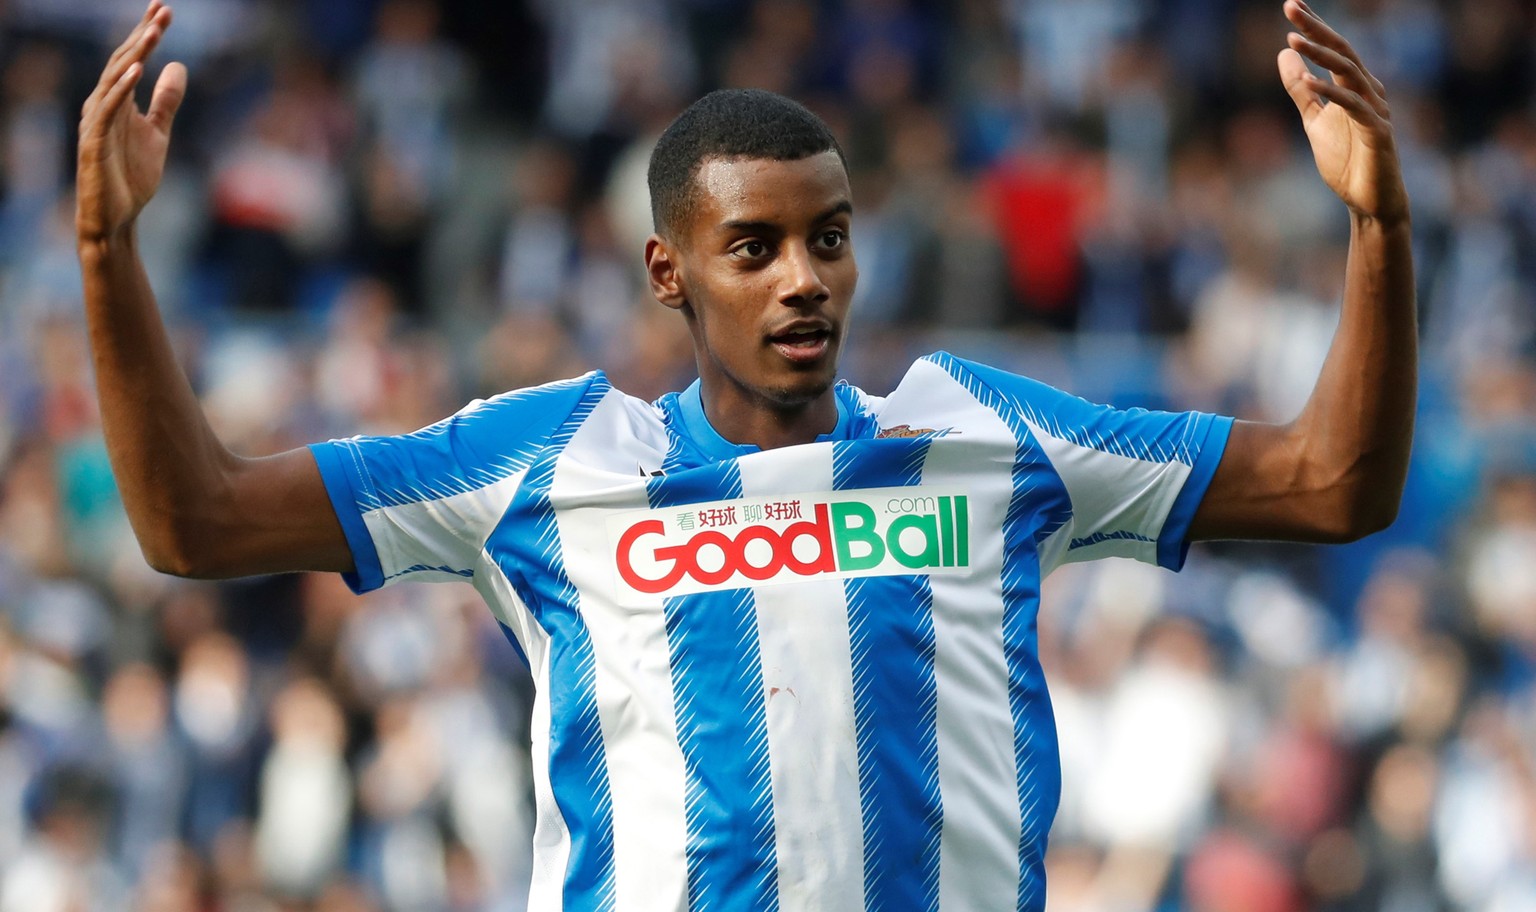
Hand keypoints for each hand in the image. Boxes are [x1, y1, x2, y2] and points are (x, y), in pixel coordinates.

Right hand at [76, 1, 186, 244]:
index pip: (131, 59)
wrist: (117, 218)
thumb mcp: (158, 133)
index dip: (146, 34)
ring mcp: (96, 122)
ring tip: (153, 32)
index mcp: (116, 101)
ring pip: (113, 80)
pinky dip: (120, 89)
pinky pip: (107, 110)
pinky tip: (136, 71)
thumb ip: (165, 100)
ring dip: (134, 55)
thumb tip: (178, 65)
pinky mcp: (94, 142)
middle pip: (122, 62)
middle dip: (142, 36)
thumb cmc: (131, 176)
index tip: (163, 10)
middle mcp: (102, 105)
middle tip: (162, 10)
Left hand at [1278, 0, 1408, 224]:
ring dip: (1321, 55)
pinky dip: (1331, 92)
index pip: (1334, 49)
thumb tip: (1284, 53)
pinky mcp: (1377, 132)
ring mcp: (1376, 110)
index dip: (1314, 26)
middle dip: (1317, 28)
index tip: (1291, 4)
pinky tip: (1309, 81)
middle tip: (1291, 7)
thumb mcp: (1314, 121)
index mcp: (1355, 86)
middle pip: (1343, 51)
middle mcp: (1369, 91)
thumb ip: (1301, 90)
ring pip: (1350, 73)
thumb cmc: (1346, 160)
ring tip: (1294, 39)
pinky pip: (1353, 106)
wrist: (1368, 201)